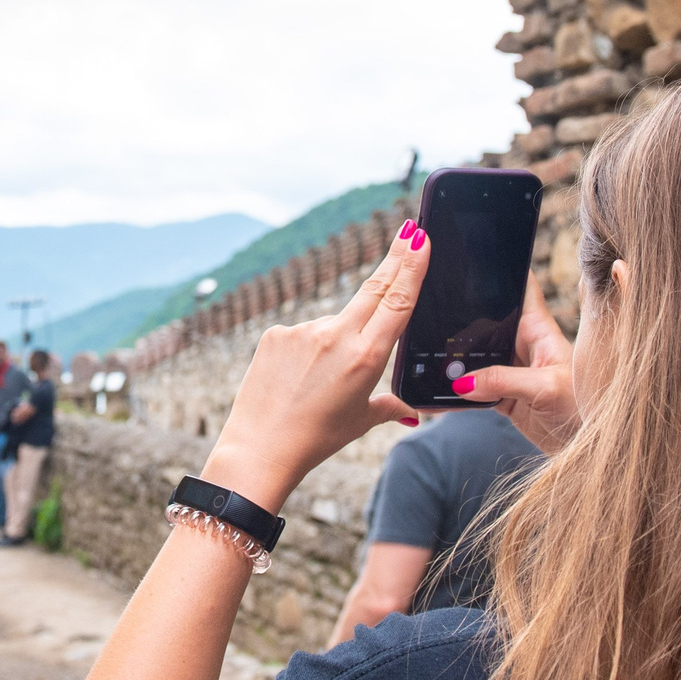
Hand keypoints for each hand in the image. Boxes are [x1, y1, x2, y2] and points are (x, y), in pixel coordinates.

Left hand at [200, 224, 430, 511]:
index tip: (419, 238)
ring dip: (336, 341)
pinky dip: (306, 350)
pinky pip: (302, 333)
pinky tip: (294, 379)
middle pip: (373, 289)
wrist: (260, 448)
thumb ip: (390, 407)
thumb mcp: (361, 421)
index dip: (411, 267)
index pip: (397, 302)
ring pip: (333, 323)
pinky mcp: (275, 332)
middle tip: (409, 231)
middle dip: (394, 259)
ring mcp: (303, 331)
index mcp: (366, 357)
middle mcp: (336, 336)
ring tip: (318, 385)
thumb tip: (412, 413)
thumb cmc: (317, 438)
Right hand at [447, 266, 580, 451]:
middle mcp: (524, 344)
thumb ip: (504, 380)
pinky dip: (457, 392)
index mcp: (539, 329)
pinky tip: (438, 394)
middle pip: (487, 319)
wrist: (592, 448)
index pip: (520, 286)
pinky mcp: (506, 394)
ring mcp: (513, 369)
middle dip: (461, 316)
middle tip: (430, 314)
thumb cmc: (585, 411)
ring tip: (427, 357)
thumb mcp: (546, 389)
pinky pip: (474, 387)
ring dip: (456, 358)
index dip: (501, 268)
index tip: (472, 255)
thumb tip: (462, 381)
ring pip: (476, 355)